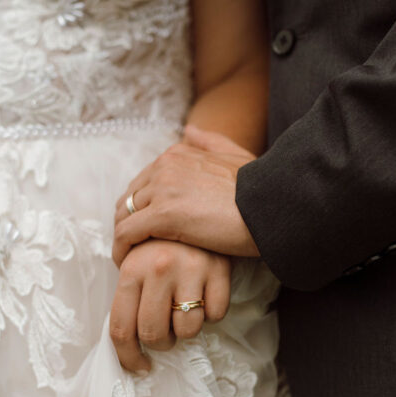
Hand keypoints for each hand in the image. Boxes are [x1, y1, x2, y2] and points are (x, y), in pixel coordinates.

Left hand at [110, 239, 230, 372]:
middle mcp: (158, 270)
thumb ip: (128, 298)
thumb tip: (126, 344)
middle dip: (161, 344)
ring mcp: (190, 270)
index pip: (121, 329)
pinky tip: (206, 296)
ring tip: (185, 310)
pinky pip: (216, 315)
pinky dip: (212, 314)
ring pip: (188, 331)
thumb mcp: (136, 263)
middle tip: (166, 334)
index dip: (128, 357)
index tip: (138, 366)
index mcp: (131, 270)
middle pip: (153, 335)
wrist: (198, 209)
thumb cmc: (162, 246)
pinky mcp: (219, 271)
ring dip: (187, 330)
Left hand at [113, 127, 260, 266]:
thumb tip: (188, 130)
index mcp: (178, 154)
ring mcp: (163, 189)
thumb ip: (210, 142)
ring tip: (131, 260)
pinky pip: (126, 234)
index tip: (144, 231)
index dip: (140, 208)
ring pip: (124, 216)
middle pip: (129, 198)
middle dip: (128, 224)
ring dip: (124, 239)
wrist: (275, 207)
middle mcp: (165, 166)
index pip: (143, 183)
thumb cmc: (262, 189)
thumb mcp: (237, 156)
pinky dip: (121, 250)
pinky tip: (127, 266)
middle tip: (134, 249)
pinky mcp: (163, 215)